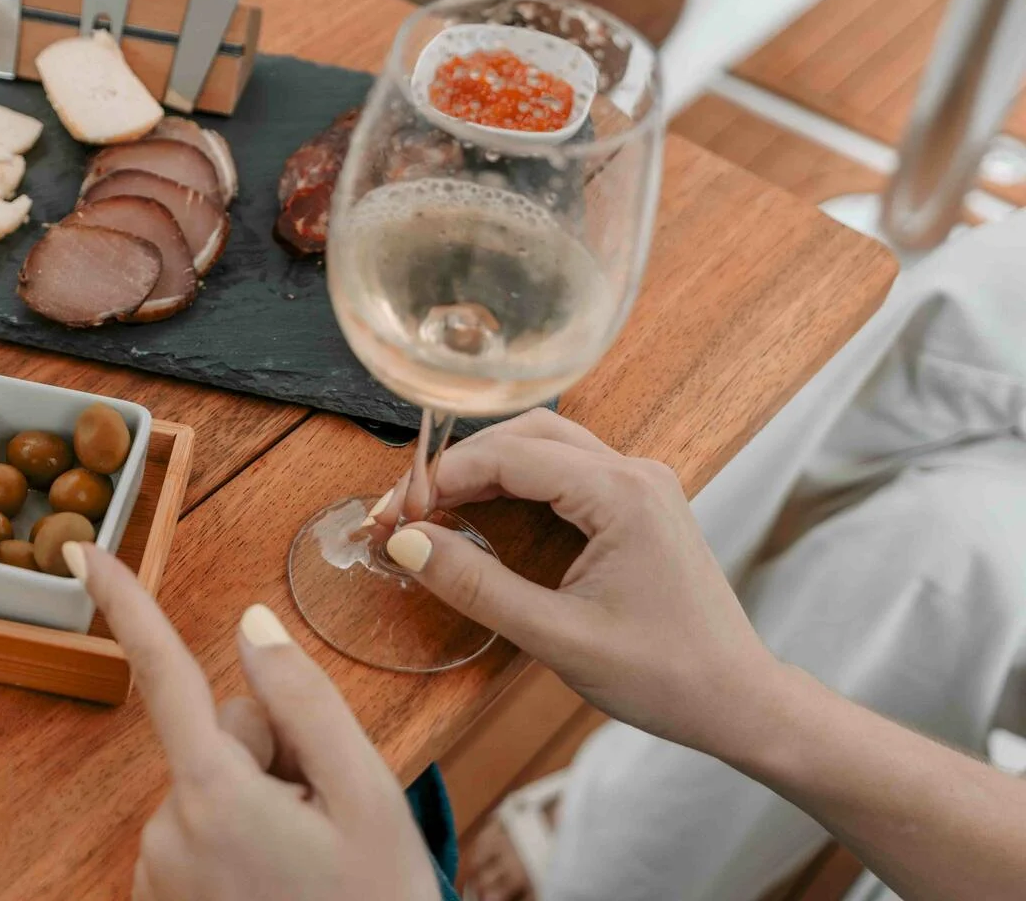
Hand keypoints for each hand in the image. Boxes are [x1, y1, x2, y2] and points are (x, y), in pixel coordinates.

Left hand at [70, 542, 441, 900]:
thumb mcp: (368, 800)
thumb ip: (306, 702)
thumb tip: (252, 627)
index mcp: (215, 794)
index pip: (165, 674)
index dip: (125, 602)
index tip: (81, 549)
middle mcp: (167, 831)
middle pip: (222, 737)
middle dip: (278, 756)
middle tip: (331, 820)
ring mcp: (158, 874)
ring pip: (216, 788)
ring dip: (266, 808)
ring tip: (313, 866)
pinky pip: (202, 834)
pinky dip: (245, 844)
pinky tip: (285, 886)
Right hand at [384, 410, 777, 754]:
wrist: (738, 700)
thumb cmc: (665, 676)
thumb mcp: (557, 637)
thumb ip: (477, 586)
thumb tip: (408, 545)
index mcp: (622, 494)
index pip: (510, 456)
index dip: (443, 477)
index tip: (396, 513)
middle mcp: (635, 473)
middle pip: (526, 433)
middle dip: (460, 464)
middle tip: (409, 508)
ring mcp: (641, 485)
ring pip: (545, 444)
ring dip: (487, 468)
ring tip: (436, 508)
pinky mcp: (639, 504)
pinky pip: (565, 471)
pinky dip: (516, 483)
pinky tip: (484, 515)